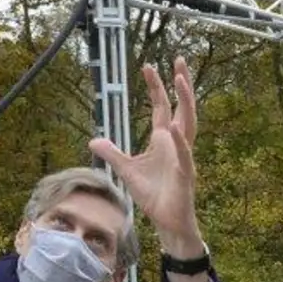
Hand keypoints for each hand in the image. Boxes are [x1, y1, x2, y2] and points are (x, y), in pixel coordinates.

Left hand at [90, 58, 202, 252]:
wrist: (167, 221)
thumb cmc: (153, 196)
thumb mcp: (127, 171)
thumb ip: (113, 154)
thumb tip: (93, 141)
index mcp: (163, 141)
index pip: (162, 108)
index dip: (156, 87)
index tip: (149, 65)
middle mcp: (176, 144)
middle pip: (182, 108)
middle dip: (181, 84)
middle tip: (179, 59)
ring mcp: (183, 157)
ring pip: (189, 124)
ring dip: (186, 102)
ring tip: (180, 80)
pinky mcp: (185, 174)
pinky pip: (184, 155)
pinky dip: (180, 142)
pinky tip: (175, 128)